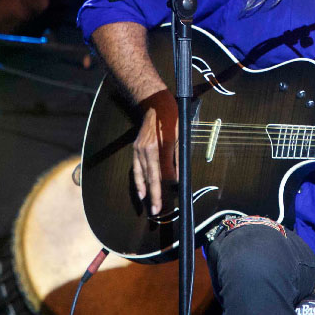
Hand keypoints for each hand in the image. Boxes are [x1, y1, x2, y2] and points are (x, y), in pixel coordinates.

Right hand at [131, 91, 178, 215]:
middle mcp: (145, 150)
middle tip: (155, 210)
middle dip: (152, 195)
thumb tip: (177, 179)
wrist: (154, 103)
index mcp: (157, 147)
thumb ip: (177, 159)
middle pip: (149, 177)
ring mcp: (138, 149)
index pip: (159, 175)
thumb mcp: (179, 137)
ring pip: (141, 174)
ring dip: (144, 190)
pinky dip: (138, 180)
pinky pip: (136, 168)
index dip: (159, 191)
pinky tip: (140, 190)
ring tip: (147, 204)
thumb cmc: (171, 118)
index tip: (161, 204)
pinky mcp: (136, 148)